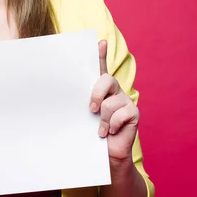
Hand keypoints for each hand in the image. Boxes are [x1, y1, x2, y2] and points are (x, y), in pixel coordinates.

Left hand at [90, 40, 139, 164]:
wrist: (106, 155)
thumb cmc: (90, 133)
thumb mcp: (82, 116)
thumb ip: (79, 103)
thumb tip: (62, 95)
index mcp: (100, 89)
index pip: (100, 68)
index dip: (100, 54)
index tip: (100, 42)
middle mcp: (114, 91)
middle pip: (106, 80)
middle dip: (96, 94)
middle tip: (91, 110)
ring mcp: (125, 100)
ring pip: (110, 102)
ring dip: (103, 119)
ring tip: (101, 129)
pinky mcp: (134, 112)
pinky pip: (121, 114)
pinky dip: (113, 125)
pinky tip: (111, 132)